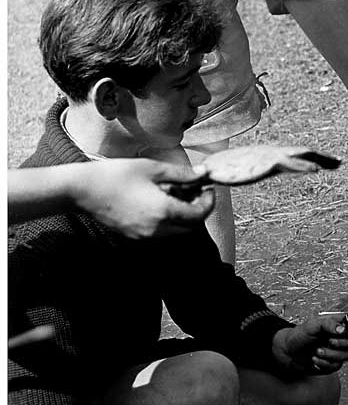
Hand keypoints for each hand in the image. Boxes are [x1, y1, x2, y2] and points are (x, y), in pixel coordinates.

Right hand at [72, 159, 213, 237]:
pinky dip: (168, 220)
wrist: (81, 191)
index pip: (200, 214)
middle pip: (190, 226)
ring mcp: (145, 235)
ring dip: (183, 216)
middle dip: (198, 209)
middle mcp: (157, 229)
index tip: (209, 189)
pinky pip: (161, 232)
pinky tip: (159, 201)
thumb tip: (203, 174)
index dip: (209, 202)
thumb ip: (181, 174)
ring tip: (176, 194)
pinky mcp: (134, 236)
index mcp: (165, 212)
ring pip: (176, 231)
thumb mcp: (152, 169)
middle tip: (195, 190)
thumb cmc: (115, 176)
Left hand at [272, 317, 347, 375]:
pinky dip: (324, 363)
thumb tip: (343, 329)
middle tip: (329, 341)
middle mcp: (341, 337)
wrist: (287, 353)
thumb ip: (329, 324)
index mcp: (338, 324)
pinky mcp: (333, 364)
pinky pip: (337, 366)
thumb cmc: (298, 336)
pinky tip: (314, 359)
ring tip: (316, 351)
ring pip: (347, 355)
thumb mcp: (312, 325)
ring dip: (330, 354)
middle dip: (343, 343)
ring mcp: (338, 351)